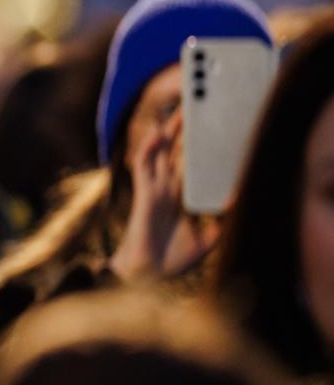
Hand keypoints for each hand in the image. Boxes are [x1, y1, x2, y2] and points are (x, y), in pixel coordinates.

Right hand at [110, 110, 218, 278]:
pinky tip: (156, 133)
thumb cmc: (172, 259)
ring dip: (169, 132)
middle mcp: (167, 189)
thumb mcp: (210, 238)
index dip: (201, 148)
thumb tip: (240, 199)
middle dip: (187, 133)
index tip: (214, 130)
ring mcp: (154, 189)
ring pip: (161, 153)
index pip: (192, 166)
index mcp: (181, 197)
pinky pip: (143, 166)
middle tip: (199, 109)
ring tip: (181, 112)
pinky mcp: (145, 193)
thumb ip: (222, 219)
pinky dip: (148, 148)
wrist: (148, 275)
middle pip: (178, 153)